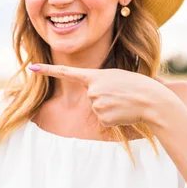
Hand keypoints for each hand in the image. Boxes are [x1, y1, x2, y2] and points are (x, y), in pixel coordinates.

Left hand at [29, 64, 174, 127]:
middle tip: (121, 94)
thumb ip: (100, 83)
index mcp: (95, 76)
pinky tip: (124, 112)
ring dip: (110, 109)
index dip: (48, 70)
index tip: (32, 67)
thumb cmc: (138, 86)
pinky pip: (103, 120)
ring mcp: (97, 104)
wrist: (154, 100)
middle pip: (91, 97)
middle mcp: (92, 90)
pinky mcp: (103, 118)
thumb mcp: (117, 77)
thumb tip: (94, 97)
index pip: (67, 73)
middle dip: (105, 98)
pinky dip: (113, 118)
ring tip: (124, 102)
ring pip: (97, 110)